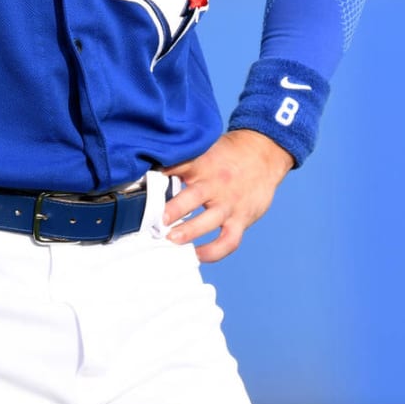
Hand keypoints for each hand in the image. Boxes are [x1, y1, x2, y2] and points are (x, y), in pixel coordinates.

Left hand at [162, 129, 294, 263]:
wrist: (264, 153)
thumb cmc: (228, 153)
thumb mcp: (204, 148)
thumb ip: (181, 160)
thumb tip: (150, 169)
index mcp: (203, 163)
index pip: (177, 168)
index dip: (158, 178)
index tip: (141, 189)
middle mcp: (216, 183)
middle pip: (192, 196)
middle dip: (172, 210)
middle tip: (156, 221)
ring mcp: (230, 203)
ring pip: (209, 221)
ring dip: (188, 232)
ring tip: (170, 239)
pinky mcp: (242, 218)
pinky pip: (228, 240)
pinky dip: (213, 252)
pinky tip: (197, 255)